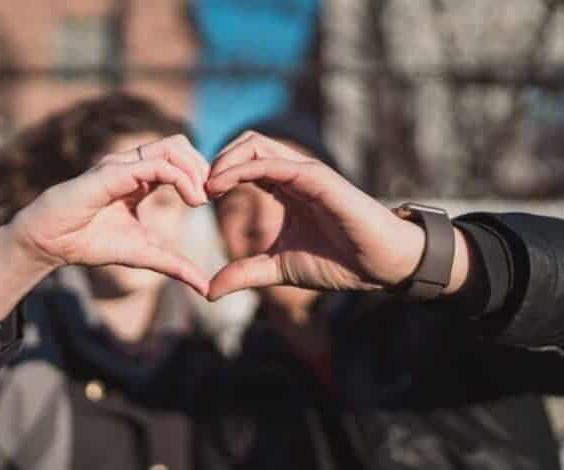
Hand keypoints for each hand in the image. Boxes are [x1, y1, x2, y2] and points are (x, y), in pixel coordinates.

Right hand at [8, 135, 210, 294]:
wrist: (49, 243)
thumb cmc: (89, 242)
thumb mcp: (143, 254)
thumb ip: (174, 265)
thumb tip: (204, 287)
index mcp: (140, 177)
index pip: (179, 158)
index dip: (201, 174)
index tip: (213, 200)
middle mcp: (132, 164)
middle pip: (179, 144)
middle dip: (203, 166)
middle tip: (212, 196)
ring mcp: (121, 165)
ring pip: (171, 147)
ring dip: (194, 169)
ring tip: (201, 199)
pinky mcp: (111, 173)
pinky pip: (154, 165)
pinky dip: (180, 178)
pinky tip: (191, 200)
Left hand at [205, 132, 428, 299]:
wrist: (380, 265)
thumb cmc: (337, 262)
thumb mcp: (278, 268)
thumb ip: (245, 273)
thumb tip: (208, 290)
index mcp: (285, 187)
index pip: (244, 163)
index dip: (217, 174)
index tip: (196, 199)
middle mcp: (294, 173)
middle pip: (246, 143)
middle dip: (216, 160)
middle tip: (197, 190)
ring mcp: (306, 172)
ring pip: (256, 144)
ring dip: (224, 160)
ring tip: (206, 187)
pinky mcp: (317, 178)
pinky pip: (274, 163)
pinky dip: (243, 168)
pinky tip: (222, 186)